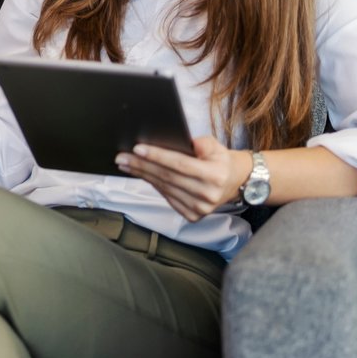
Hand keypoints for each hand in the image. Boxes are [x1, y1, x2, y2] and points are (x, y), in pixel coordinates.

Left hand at [116, 136, 251, 221]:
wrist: (234, 182)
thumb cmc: (221, 160)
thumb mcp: (216, 145)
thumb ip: (200, 143)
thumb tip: (179, 142)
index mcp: (214, 176)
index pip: (180, 165)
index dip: (158, 156)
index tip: (137, 149)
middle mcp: (207, 195)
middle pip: (168, 177)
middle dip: (142, 166)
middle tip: (122, 157)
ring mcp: (200, 209)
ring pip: (164, 188)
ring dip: (143, 176)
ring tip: (126, 164)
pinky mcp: (192, 215)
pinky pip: (167, 197)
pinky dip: (153, 185)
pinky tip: (141, 175)